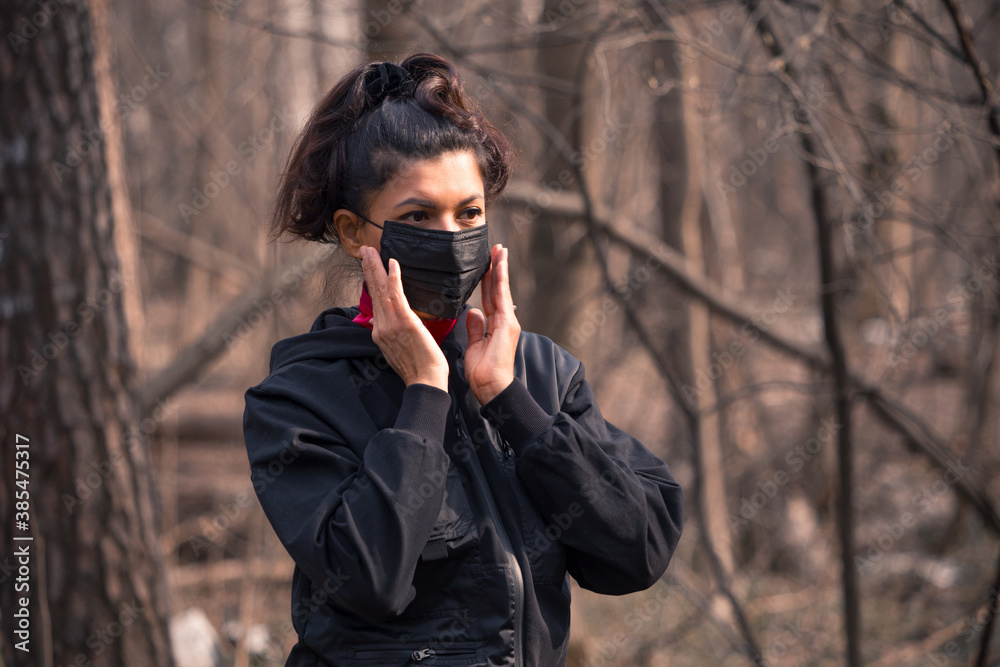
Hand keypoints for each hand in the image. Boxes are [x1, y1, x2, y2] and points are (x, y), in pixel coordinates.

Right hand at [360, 246, 448, 390]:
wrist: (425, 382)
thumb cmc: (418, 367)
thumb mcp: (396, 349)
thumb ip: (388, 333)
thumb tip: (377, 321)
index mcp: (380, 332)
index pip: (374, 301)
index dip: (370, 281)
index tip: (368, 265)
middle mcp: (381, 327)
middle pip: (373, 292)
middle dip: (368, 268)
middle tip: (364, 250)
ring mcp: (391, 324)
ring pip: (381, 290)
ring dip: (376, 267)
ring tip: (371, 251)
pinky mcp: (405, 322)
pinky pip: (397, 296)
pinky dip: (393, 278)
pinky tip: (392, 264)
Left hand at [465, 244, 519, 404]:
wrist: (492, 386)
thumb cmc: (483, 372)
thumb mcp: (474, 346)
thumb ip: (475, 328)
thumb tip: (472, 312)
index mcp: (495, 325)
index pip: (490, 297)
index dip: (487, 280)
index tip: (487, 263)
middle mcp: (504, 320)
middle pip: (498, 289)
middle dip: (497, 268)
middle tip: (497, 248)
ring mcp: (508, 321)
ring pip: (502, 288)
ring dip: (500, 268)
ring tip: (499, 250)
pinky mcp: (507, 323)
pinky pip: (501, 296)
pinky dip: (500, 279)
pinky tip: (498, 265)